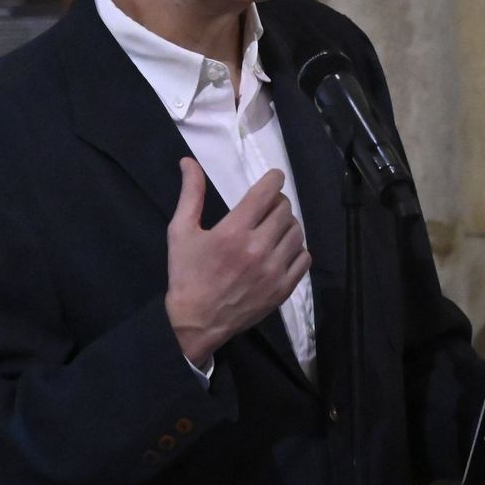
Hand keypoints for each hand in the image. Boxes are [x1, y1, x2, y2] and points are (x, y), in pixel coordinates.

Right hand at [164, 158, 311, 365]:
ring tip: (272, 229)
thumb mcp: (180, 232)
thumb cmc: (187, 274)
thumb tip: (189, 162)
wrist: (196, 322)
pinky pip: (304, 258)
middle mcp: (257, 249)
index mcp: (233, 232)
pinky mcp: (283, 288)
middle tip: (265, 208)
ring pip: (297, 232)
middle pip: (284, 210)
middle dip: (276, 203)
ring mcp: (274, 271)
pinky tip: (281, 250)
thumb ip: (190, 194)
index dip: (273, 179)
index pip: (266, 193)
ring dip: (287, 224)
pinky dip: (296, 249)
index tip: (273, 178)